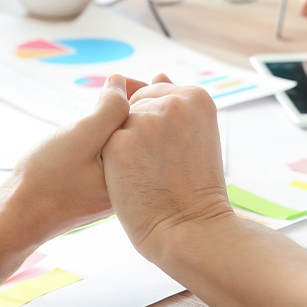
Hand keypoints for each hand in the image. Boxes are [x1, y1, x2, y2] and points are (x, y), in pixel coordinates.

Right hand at [6, 73, 144, 239]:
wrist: (20, 214)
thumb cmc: (49, 177)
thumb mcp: (83, 134)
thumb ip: (110, 107)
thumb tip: (122, 83)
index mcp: (136, 171)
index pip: (151, 124)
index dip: (142, 96)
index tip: (123, 82)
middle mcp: (131, 182)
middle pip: (142, 133)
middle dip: (132, 106)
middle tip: (117, 86)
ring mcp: (115, 187)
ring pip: (125, 143)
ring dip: (116, 121)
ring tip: (105, 103)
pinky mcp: (99, 188)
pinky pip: (110, 154)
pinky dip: (104, 137)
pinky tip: (88, 131)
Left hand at [102, 75, 234, 262]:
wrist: (191, 231)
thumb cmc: (195, 188)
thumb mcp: (192, 134)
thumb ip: (172, 103)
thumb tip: (159, 74)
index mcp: (196, 97)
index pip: (160, 94)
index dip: (160, 125)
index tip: (170, 151)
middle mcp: (172, 102)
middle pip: (141, 105)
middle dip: (143, 131)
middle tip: (161, 167)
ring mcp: (145, 120)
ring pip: (124, 123)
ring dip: (129, 145)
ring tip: (150, 176)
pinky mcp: (119, 142)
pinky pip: (110, 142)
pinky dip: (116, 161)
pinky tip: (134, 180)